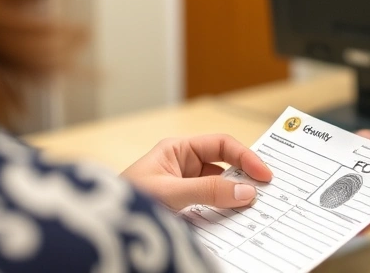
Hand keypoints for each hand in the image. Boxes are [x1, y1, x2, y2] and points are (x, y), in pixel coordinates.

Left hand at [121, 134, 272, 211]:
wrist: (103, 225)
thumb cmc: (126, 199)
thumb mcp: (171, 193)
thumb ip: (209, 191)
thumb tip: (245, 191)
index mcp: (178, 149)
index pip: (221, 145)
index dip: (245, 157)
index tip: (264, 175)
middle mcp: (182, 163)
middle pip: (223, 165)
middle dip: (243, 177)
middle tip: (266, 191)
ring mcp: (182, 185)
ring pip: (218, 186)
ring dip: (233, 196)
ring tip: (252, 208)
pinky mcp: (182, 205)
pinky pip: (209, 204)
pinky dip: (222, 210)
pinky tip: (231, 218)